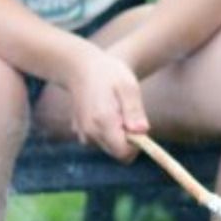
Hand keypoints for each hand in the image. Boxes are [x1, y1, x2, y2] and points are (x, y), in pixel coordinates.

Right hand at [66, 47, 148, 161]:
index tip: (139, 128)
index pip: (123, 153)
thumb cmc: (108, 74)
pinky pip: (99, 140)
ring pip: (108, 146)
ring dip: (117, 134)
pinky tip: (103, 110)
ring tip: (114, 109)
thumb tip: (141, 131)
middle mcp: (89, 132)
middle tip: (127, 114)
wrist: (80, 67)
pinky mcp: (79, 132)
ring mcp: (82, 133)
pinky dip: (106, 130)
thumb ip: (134, 110)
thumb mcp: (128, 86)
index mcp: (103, 121)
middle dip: (127, 139)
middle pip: (117, 152)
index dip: (137, 145)